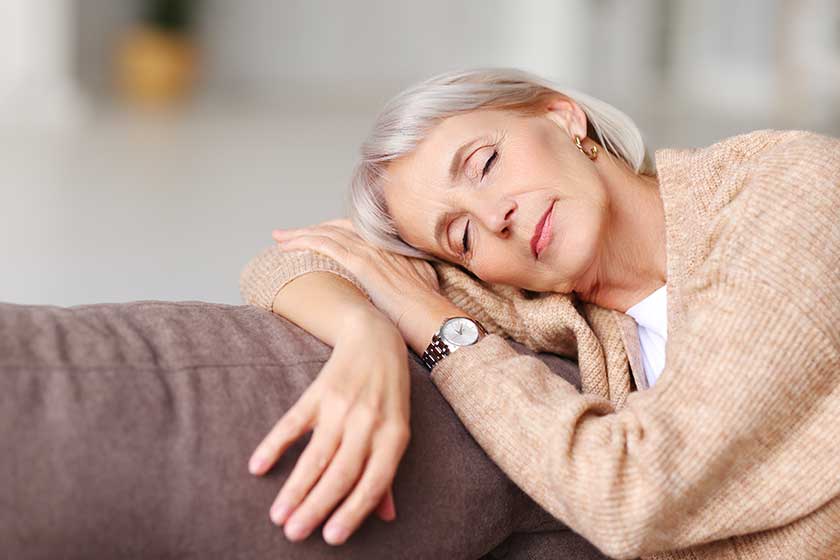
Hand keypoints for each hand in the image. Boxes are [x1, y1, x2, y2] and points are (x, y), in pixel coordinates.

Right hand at [248, 308, 410, 545]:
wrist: (375, 339)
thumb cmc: (389, 394)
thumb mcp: (396, 430)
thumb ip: (387, 474)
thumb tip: (388, 517)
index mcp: (393, 436)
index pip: (374, 482)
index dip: (353, 511)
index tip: (331, 538)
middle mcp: (369, 423)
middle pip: (341, 472)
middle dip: (317, 506)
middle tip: (294, 534)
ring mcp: (342, 406)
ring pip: (316, 453)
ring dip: (296, 486)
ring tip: (278, 515)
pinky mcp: (318, 392)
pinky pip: (294, 422)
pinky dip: (275, 444)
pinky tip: (258, 467)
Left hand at [272, 219, 440, 334]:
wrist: (436, 320)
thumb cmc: (429, 314)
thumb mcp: (421, 285)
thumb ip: (406, 277)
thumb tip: (397, 285)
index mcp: (392, 248)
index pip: (355, 231)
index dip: (332, 230)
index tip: (316, 236)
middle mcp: (381, 244)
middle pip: (338, 227)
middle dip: (312, 229)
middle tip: (288, 235)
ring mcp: (372, 251)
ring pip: (328, 233)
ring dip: (301, 234)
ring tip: (280, 238)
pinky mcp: (363, 263)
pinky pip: (326, 245)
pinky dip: (305, 241)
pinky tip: (288, 247)